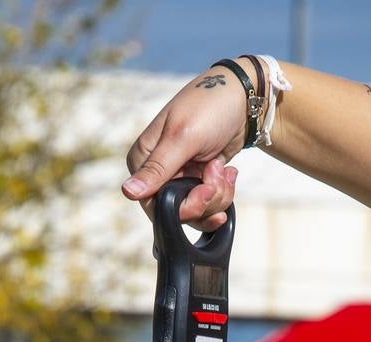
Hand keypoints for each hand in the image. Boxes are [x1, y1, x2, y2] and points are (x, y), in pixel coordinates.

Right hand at [122, 63, 251, 229]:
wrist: (243, 100)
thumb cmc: (209, 108)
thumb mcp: (183, 138)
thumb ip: (158, 168)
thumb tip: (127, 192)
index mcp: (143, 159)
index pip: (154, 205)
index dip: (184, 207)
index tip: (206, 189)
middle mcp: (158, 173)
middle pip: (179, 212)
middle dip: (206, 199)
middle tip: (218, 173)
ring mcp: (179, 178)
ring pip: (197, 211)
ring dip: (218, 195)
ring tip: (224, 169)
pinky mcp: (198, 182)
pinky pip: (209, 204)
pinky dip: (224, 193)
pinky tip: (228, 172)